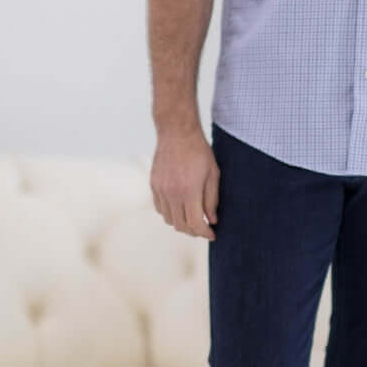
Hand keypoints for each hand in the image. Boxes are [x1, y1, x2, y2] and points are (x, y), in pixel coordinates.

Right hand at [150, 124, 219, 240]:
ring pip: (169, 219)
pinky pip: (160, 208)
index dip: (205, 233)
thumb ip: (212, 199)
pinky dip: (170, 213)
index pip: (195, 224)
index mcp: (189, 191)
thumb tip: (212, 219)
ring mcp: (160, 190)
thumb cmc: (199, 150)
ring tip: (192, 218)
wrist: (177, 132)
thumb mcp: (213, 174)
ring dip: (181, 223)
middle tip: (204, 228)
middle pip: (181, 225)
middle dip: (194, 231)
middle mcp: (172, 193)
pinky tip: (179, 207)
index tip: (212, 234)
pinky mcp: (153, 185)